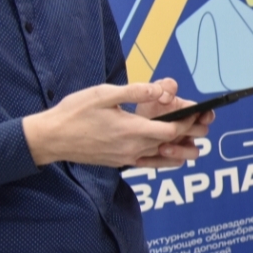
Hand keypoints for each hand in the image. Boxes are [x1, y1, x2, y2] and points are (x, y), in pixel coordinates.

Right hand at [22, 81, 210, 168]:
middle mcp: (133, 148)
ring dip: (179, 145)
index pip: (172, 131)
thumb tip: (160, 89)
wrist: (51, 138)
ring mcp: (127, 158)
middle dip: (189, 131)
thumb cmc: (75, 113)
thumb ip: (134, 92)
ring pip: (164, 155)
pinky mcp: (121, 163)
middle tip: (201, 119)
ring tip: (190, 133)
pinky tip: (170, 149)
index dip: (187, 121)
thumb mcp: (104, 94)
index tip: (195, 110)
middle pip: (171, 142)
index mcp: (131, 130)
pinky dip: (165, 157)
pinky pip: (151, 163)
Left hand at [131, 78, 214, 167]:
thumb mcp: (153, 95)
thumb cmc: (148, 110)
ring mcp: (182, 145)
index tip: (201, 116)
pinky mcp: (172, 159)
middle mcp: (189, 130)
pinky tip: (145, 158)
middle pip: (202, 132)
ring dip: (180, 151)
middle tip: (176, 130)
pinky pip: (175, 163)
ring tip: (162, 148)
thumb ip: (163, 88)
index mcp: (189, 114)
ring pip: (193, 152)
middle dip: (191, 131)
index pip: (207, 115)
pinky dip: (162, 162)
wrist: (131, 127)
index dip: (207, 116)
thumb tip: (167, 96)